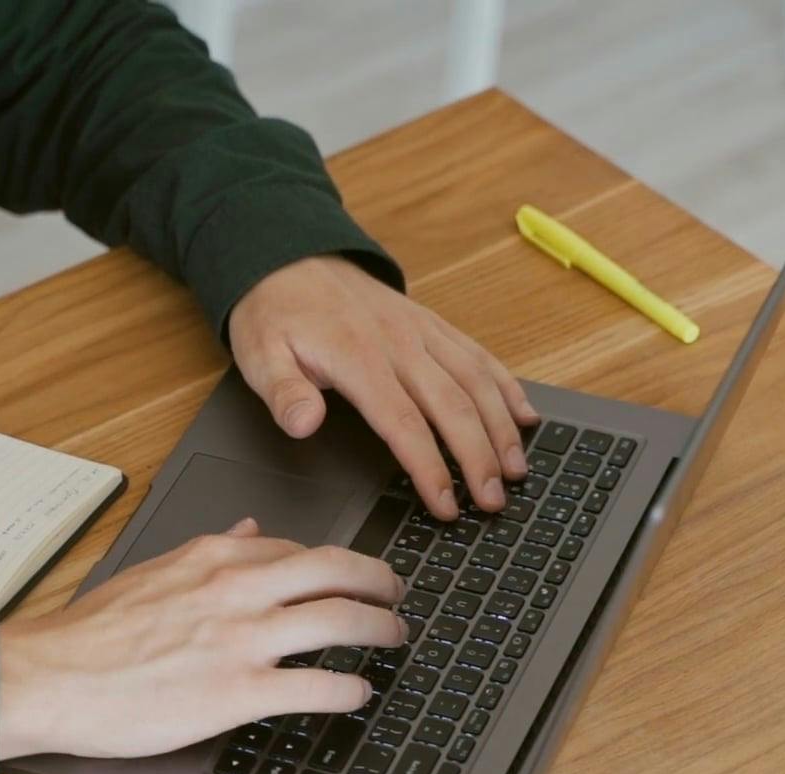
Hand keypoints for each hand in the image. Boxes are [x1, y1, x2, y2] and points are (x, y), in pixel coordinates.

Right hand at [0, 519, 405, 759]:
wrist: (50, 677)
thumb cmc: (90, 634)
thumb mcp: (154, 570)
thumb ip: (209, 550)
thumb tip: (249, 529)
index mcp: (212, 557)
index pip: (294, 548)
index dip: (334, 563)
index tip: (350, 574)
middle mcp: (236, 589)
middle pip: (337, 571)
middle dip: (380, 581)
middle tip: (397, 593)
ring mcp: (241, 640)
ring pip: (341, 621)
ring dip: (380, 629)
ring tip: (395, 636)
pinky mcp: (239, 693)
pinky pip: (319, 686)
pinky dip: (351, 688)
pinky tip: (360, 692)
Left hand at [228, 255, 541, 518]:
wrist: (289, 257)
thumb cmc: (276, 314)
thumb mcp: (259, 356)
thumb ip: (282, 393)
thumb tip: (303, 425)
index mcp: (358, 358)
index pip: (404, 423)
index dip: (430, 468)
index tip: (446, 505)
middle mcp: (399, 343)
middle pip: (453, 406)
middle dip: (479, 458)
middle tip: (494, 501)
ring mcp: (421, 331)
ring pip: (476, 380)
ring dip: (502, 427)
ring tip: (517, 469)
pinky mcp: (431, 324)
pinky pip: (478, 355)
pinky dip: (506, 386)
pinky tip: (525, 415)